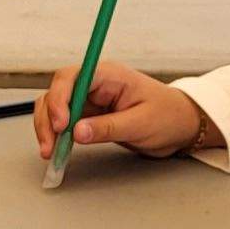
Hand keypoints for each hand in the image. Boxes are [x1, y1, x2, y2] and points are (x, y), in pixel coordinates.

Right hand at [33, 64, 215, 158]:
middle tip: (50, 146)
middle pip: (57, 92)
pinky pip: (65, 121)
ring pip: (55, 107)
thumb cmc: (168, 117)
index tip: (61, 125)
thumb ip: (108, 128)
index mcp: (109, 75)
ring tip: (51, 153)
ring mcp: (90, 99)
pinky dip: (57, 135)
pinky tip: (57, 150)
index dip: (60, 99)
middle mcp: (95, 83)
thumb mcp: (141, 124)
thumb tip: (77, 132)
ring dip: (48, 128)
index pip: (72, 78)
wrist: (181, 125)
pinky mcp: (89, 114)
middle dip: (49, 119)